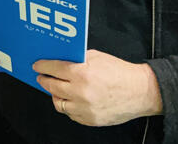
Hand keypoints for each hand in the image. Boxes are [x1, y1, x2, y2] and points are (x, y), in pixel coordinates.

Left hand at [33, 49, 162, 125]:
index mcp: (82, 74)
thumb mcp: (96, 57)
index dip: (42, 66)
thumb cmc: (120, 72)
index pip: (53, 69)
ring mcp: (85, 108)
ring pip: (58, 103)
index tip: (37, 66)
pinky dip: (68, 106)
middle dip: (44, 80)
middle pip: (52, 87)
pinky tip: (69, 99)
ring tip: (55, 89)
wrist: (141, 91)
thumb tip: (60, 59)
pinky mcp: (90, 120)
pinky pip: (71, 114)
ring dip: (54, 95)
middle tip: (42, 77)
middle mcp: (81, 92)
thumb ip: (77, 59)